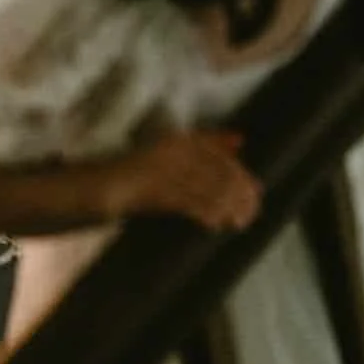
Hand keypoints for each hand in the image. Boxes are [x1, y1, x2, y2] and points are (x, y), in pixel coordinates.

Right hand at [105, 130, 260, 232]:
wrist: (106, 183)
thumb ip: (209, 141)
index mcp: (181, 139)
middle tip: (253, 212)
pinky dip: (204, 214)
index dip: (241, 175)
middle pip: (216, 174)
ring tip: (240, 222)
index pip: (219, 158)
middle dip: (239, 195)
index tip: (257, 192)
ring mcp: (163, 171)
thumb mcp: (177, 150)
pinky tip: (216, 224)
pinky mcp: (153, 190)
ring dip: (226, 208)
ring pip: (205, 190)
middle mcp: (174, 152)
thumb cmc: (146, 166)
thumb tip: (240, 139)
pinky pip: (186, 203)